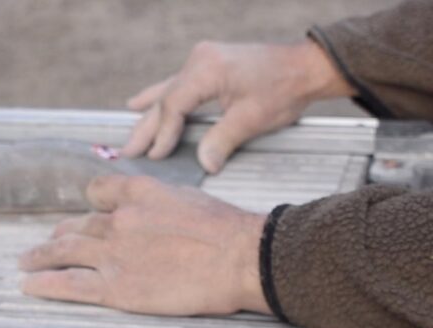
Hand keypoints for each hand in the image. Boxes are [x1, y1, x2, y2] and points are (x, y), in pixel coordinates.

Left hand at [19, 175, 269, 315]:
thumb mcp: (190, 200)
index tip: (86, 213)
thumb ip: (163, 205)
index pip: (99, 192)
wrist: (239, 257)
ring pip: (64, 252)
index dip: (91, 205)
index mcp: (138, 193)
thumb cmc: (227, 232)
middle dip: (61, 234)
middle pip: (78, 226)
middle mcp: (119, 220)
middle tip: (48, 243)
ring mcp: (113, 254)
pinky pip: (69, 284)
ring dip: (40, 256)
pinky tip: (29, 285)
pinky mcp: (115, 287)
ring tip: (26, 261)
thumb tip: (160, 215)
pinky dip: (44, 284)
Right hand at [122, 40, 354, 173]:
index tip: (155, 156)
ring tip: (127, 126)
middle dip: (146, 127)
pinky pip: (178, 83)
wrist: (305, 67)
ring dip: (150, 112)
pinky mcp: (210, 63)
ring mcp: (203, 59)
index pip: (174, 106)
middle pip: (165, 98)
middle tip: (127, 150)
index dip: (163, 134)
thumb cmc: (283, 89)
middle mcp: (200, 60)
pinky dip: (162, 96)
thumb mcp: (252, 119)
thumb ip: (222, 141)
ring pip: (168, 91)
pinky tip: (142, 100)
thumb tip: (203, 164)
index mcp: (206, 70)